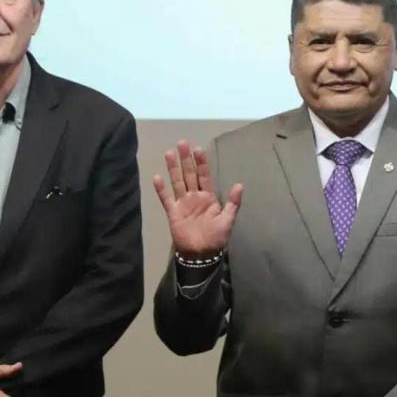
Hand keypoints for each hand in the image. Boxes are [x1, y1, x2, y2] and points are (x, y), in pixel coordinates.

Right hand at [153, 140, 242, 256]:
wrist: (202, 254)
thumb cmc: (217, 237)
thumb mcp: (228, 219)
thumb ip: (233, 202)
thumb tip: (240, 184)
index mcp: (208, 197)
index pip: (204, 175)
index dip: (201, 163)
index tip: (198, 149)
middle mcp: (194, 197)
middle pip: (189, 174)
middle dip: (186, 159)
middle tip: (182, 142)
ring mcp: (183, 203)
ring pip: (177, 182)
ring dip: (173, 168)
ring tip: (169, 153)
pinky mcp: (173, 213)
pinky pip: (166, 199)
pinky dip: (161, 189)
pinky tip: (157, 177)